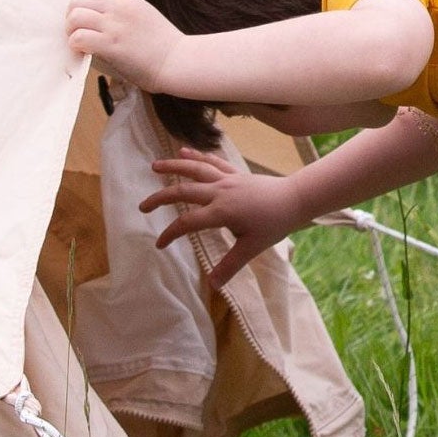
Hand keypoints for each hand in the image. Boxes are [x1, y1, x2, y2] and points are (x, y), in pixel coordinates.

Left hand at [66, 0, 183, 92]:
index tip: (84, 17)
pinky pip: (79, 37)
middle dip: (71, 16)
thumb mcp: (144, 14)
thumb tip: (98, 16)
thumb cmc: (163, 44)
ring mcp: (115, 25)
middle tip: (78, 31)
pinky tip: (85, 52)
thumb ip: (122, 10)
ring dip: (71, 30)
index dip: (79, 2)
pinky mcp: (111, 45)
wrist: (178, 61)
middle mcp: (118, 7)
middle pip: (77, 0)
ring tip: (79, 42)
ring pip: (75, 16)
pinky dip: (76, 45)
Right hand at [140, 149, 302, 286]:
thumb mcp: (252, 248)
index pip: (187, 222)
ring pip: (195, 169)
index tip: (160, 244)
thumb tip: (213, 285)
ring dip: (173, 166)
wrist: (295, 199)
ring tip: (154, 166)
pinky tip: (184, 150)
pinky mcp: (235, 173)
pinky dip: (197, 156)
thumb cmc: (274, 224)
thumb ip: (230, 265)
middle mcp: (219, 191)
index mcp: (221, 211)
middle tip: (142, 206)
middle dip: (160, 198)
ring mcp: (227, 179)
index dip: (170, 233)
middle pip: (183, 191)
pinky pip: (212, 162)